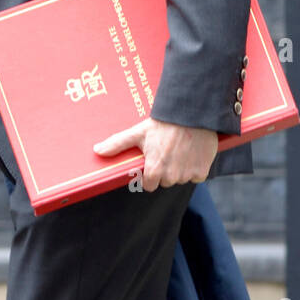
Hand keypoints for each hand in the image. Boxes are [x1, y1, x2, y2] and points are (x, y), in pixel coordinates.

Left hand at [93, 117, 217, 191]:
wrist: (191, 113)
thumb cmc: (163, 123)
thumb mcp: (138, 132)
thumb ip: (117, 144)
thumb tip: (97, 150)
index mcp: (154, 170)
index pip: (150, 185)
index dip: (151, 174)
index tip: (154, 161)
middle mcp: (170, 176)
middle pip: (166, 182)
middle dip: (166, 170)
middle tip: (167, 151)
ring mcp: (187, 174)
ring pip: (181, 179)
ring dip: (181, 169)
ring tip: (180, 150)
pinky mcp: (202, 171)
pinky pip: (197, 176)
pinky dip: (196, 167)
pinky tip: (192, 153)